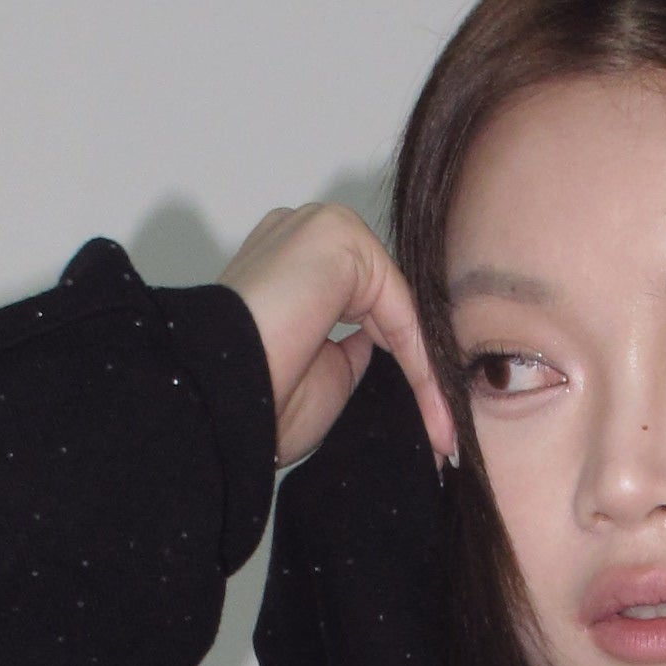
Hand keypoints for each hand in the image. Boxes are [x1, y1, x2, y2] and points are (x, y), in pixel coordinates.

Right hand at [219, 202, 456, 471]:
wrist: (218, 398)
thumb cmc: (257, 399)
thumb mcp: (323, 375)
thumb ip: (353, 350)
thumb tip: (381, 342)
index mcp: (290, 268)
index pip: (367, 311)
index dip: (404, 371)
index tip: (431, 428)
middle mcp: (304, 238)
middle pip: (388, 305)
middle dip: (420, 371)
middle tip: (446, 435)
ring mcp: (321, 231)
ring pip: (398, 308)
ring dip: (427, 372)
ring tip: (447, 432)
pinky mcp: (338, 238)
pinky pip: (399, 307)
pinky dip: (420, 360)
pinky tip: (436, 408)